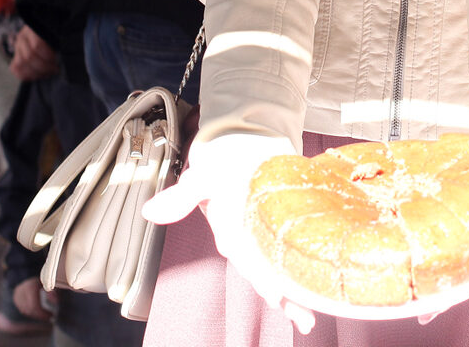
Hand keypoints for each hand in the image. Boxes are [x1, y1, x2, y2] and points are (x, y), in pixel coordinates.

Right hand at [9, 25, 58, 81]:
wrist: (43, 27)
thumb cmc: (52, 32)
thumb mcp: (55, 32)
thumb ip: (56, 41)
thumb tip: (63, 54)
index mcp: (33, 29)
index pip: (37, 45)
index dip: (48, 56)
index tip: (57, 61)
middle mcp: (22, 38)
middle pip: (29, 57)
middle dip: (44, 67)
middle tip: (55, 70)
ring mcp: (17, 47)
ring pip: (20, 64)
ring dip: (35, 73)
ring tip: (47, 74)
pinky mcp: (15, 56)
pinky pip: (15, 68)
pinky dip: (24, 75)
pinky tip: (36, 77)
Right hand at [143, 133, 313, 331]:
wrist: (243, 148)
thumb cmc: (223, 163)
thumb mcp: (204, 175)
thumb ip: (182, 196)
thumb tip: (151, 212)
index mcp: (228, 232)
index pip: (245, 259)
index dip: (260, 276)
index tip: (275, 293)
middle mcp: (245, 243)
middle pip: (264, 275)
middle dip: (281, 297)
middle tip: (302, 317)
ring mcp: (262, 242)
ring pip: (277, 275)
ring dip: (293, 297)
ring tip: (309, 320)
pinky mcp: (278, 236)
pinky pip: (289, 261)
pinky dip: (301, 279)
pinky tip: (317, 298)